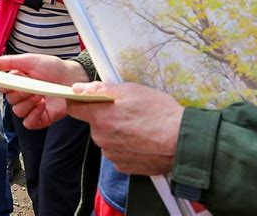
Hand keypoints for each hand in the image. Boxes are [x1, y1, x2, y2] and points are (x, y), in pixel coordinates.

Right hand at [0, 53, 89, 128]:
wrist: (72, 78)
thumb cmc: (53, 67)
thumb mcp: (31, 60)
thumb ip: (9, 61)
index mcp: (18, 80)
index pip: (2, 87)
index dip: (6, 85)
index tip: (16, 78)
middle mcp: (22, 95)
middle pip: (10, 100)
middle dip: (21, 93)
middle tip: (33, 85)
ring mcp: (31, 107)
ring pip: (17, 112)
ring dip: (28, 103)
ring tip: (40, 94)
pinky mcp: (40, 118)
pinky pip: (28, 123)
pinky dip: (33, 114)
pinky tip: (42, 105)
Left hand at [67, 82, 184, 175]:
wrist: (182, 142)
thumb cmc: (159, 112)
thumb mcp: (131, 90)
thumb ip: (100, 89)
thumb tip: (78, 89)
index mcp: (101, 118)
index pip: (74, 109)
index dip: (80, 100)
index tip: (89, 96)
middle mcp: (102, 140)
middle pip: (94, 123)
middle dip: (106, 114)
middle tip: (128, 108)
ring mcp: (112, 155)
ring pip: (107, 137)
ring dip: (117, 130)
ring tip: (139, 123)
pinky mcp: (124, 167)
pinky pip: (118, 151)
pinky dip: (126, 144)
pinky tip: (142, 138)